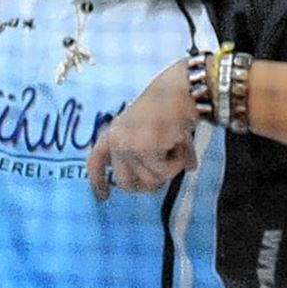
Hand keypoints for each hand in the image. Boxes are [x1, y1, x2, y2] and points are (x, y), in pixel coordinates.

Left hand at [85, 57, 199, 200]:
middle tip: (166, 176)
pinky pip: (163, 173)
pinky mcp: (143, 149)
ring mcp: (127, 145)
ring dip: (169, 169)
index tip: (103, 197)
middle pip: (125, 183)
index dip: (98, 182)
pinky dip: (177, 162)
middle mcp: (115, 140)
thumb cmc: (170, 107)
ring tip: (177, 145)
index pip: (96, 162)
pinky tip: (180, 143)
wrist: (178, 90)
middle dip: (148, 185)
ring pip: (149, 181)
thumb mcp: (156, 131)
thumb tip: (190, 168)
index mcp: (113, 133)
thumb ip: (162, 152)